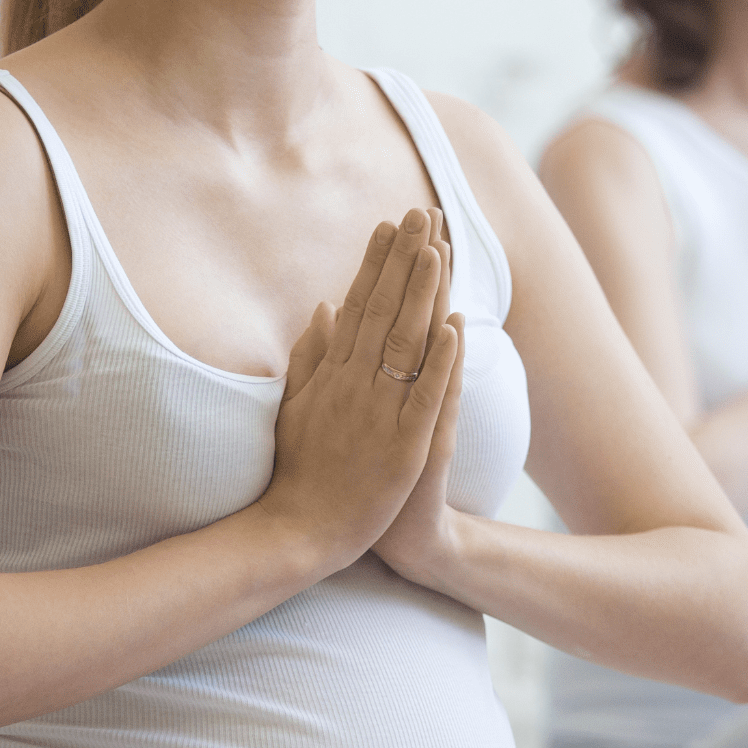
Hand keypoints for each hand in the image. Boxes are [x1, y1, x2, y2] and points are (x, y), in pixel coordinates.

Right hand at [258, 207, 462, 565]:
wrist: (299, 534)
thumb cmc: (297, 473)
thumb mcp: (294, 407)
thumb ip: (308, 357)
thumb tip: (324, 306)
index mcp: (331, 375)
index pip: (357, 306)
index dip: (375, 263)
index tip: (390, 224)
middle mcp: (352, 387)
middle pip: (383, 312)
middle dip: (404, 261)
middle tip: (422, 214)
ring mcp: (377, 416)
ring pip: (403, 345)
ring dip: (422, 295)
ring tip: (439, 250)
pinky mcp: (401, 449)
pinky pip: (423, 399)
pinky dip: (438, 363)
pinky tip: (453, 328)